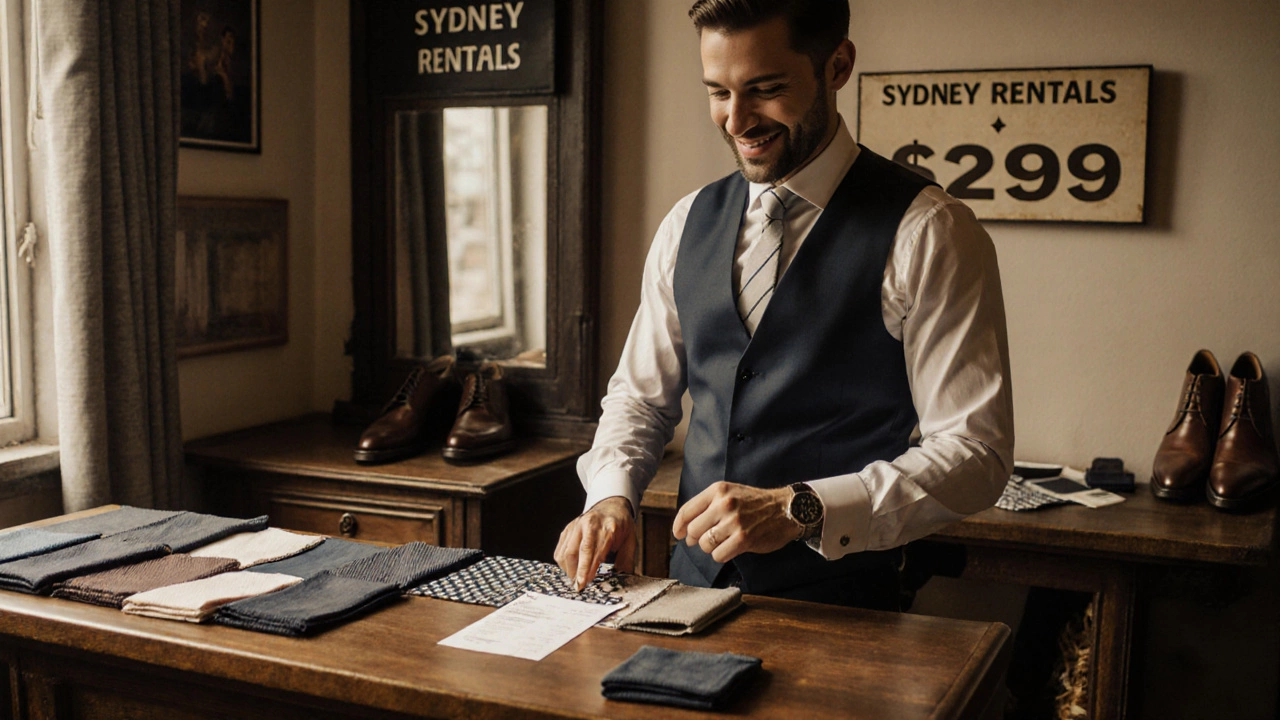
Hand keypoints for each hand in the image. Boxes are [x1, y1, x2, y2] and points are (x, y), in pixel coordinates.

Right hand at [554, 496, 635, 589]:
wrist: (611, 505)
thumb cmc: (621, 525)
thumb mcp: (631, 540)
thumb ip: (626, 561)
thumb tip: (621, 580)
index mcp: (607, 526)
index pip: (593, 550)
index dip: (587, 569)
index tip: (584, 583)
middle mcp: (589, 523)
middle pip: (576, 551)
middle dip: (576, 572)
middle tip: (579, 587)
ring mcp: (576, 525)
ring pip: (565, 552)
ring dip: (569, 569)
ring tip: (577, 578)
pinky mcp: (568, 529)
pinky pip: (560, 549)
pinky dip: (563, 563)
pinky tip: (572, 568)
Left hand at [672, 482, 802, 562]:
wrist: (787, 509)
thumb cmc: (756, 503)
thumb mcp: (731, 493)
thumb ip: (708, 505)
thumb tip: (685, 528)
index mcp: (718, 490)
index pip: (687, 511)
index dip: (678, 526)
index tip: (678, 534)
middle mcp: (724, 504)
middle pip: (694, 530)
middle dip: (695, 539)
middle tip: (703, 541)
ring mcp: (734, 522)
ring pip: (705, 544)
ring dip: (710, 548)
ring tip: (721, 542)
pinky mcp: (743, 539)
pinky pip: (718, 555)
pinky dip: (721, 555)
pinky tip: (730, 549)